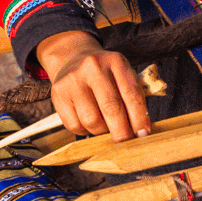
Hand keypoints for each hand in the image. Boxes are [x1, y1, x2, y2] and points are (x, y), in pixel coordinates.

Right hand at [36, 30, 150, 140]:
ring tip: (106, 128)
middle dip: (122, 132)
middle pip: (111, 108)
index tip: (143, 134)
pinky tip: (89, 123)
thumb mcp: (122, 74)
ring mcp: (74, 80)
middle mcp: (93, 67)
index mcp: (116, 61)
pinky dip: (85, 130)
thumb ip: (135, 96)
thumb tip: (141, 130)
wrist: (74, 58)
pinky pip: (74, 124)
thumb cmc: (105, 73)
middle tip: (126, 142)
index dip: (139, 117)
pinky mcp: (58, 93)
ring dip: (102, 131)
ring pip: (91, 120)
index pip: (131, 94)